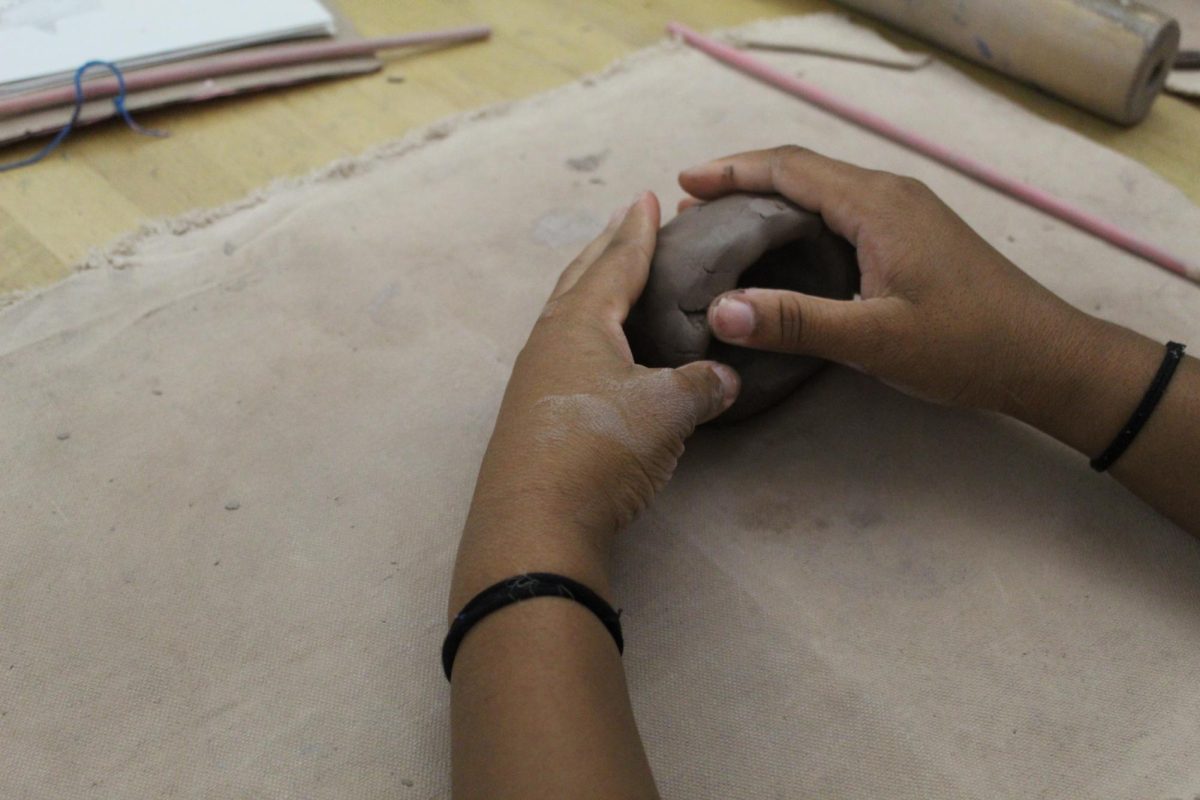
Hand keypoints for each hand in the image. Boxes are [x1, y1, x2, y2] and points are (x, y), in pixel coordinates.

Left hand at [454, 192, 738, 604]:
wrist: (536, 522)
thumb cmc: (601, 449)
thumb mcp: (666, 411)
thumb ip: (701, 385)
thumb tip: (726, 379)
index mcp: (581, 322)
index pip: (616, 263)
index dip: (637, 231)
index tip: (647, 197)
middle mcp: (551, 340)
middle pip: (581, 279)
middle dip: (607, 248)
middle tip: (627, 221)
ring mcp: (536, 377)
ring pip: (567, 315)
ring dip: (590, 287)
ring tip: (610, 275)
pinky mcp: (533, 413)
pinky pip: (563, 350)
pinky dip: (586, 331)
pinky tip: (595, 349)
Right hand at [679, 146, 1093, 413]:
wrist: (1045, 357)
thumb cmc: (966, 346)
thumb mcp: (874, 339)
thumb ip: (795, 322)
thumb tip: (720, 309)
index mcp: (876, 204)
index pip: (789, 167)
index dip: (731, 171)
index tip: (683, 185)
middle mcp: (889, 193)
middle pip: (802, 169)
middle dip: (742, 181)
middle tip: (692, 210)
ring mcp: (904, 211)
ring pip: (822, 188)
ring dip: (770, 199)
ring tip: (724, 225)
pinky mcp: (912, 233)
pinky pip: (842, 209)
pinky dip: (799, 217)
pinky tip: (782, 248)